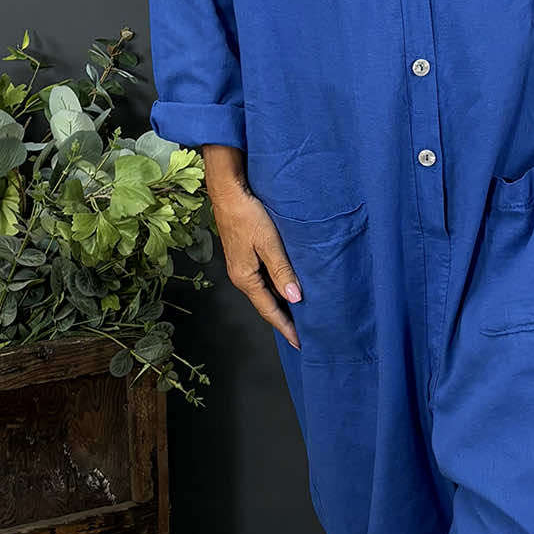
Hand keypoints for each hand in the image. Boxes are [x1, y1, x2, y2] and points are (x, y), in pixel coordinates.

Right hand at [211, 182, 301, 348]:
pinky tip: (287, 287)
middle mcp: (241, 276)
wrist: (228, 191)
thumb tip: (295, 298)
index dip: (286, 327)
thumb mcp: (269, 242)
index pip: (269, 310)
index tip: (301, 342)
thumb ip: (282, 270)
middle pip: (266, 305)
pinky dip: (276, 288)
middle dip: (284, 320)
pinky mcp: (244, 256)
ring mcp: (241, 266)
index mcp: (245, 278)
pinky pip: (263, 280)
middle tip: (305, 334)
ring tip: (300, 316)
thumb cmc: (247, 213)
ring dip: (281, 304)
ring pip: (265, 292)